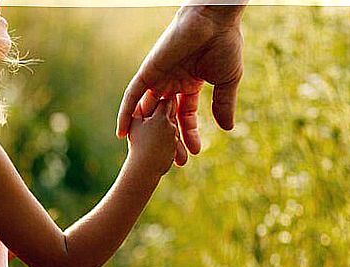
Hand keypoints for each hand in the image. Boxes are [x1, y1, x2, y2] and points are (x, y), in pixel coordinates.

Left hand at [117, 5, 244, 164]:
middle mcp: (171, 82)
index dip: (189, 134)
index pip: (185, 115)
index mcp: (189, 84)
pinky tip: (121, 132)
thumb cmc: (224, 45)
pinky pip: (132, 96)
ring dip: (148, 133)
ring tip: (149, 156)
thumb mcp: (226, 82)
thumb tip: (228, 128)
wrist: (215, 21)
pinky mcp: (148, 72)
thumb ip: (223, 105)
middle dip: (170, 140)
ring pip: (148, 111)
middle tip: (175, 162)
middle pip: (166, 118)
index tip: (195, 152)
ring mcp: (158, 78)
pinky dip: (125, 113)